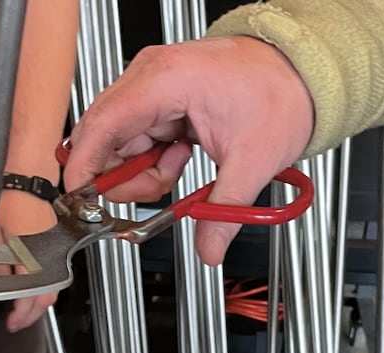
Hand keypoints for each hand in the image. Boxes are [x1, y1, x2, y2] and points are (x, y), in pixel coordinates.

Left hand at [0, 189, 58, 331]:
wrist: (28, 181)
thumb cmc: (11, 200)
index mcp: (30, 257)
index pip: (28, 297)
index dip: (20, 315)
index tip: (12, 323)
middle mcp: (48, 258)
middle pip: (45, 299)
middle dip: (31, 315)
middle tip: (17, 322)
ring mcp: (56, 253)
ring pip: (53, 290)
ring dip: (39, 305)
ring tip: (25, 311)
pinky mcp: (58, 248)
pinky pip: (56, 276)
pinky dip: (46, 289)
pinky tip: (35, 292)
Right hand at [64, 37, 313, 265]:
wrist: (301, 72)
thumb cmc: (281, 92)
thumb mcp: (253, 161)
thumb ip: (224, 212)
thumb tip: (209, 249)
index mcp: (165, 80)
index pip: (101, 126)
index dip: (84, 168)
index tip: (82, 201)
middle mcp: (150, 76)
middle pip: (104, 138)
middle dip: (124, 178)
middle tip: (156, 193)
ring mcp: (153, 86)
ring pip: (120, 143)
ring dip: (144, 171)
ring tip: (179, 167)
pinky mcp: (160, 98)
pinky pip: (138, 139)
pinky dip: (154, 159)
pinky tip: (180, 157)